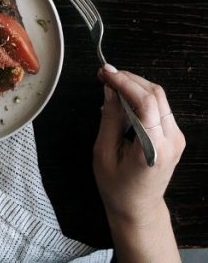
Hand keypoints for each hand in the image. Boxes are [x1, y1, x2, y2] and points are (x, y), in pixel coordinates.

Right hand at [93, 64, 184, 262]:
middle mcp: (171, 141)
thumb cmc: (118, 188)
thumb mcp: (104, 152)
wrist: (137, 209)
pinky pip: (159, 106)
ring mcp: (176, 138)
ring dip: (134, 85)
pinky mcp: (174, 136)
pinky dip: (140, 96)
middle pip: (155, 93)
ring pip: (159, 96)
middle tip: (105, 75)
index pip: (145, 102)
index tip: (106, 72)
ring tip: (111, 85)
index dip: (124, 81)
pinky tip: (123, 99)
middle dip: (128, 79)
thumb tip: (109, 89)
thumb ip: (110, 118)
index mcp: (153, 149)